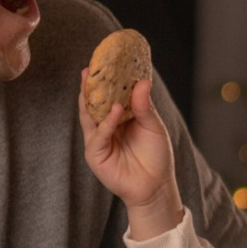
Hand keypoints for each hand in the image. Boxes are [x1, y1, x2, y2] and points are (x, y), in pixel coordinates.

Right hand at [81, 74, 180, 236]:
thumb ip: (145, 106)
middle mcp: (105, 126)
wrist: (156, 185)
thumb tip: (142, 82)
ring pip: (89, 115)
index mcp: (119, 117)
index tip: (105, 62)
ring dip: (91, 99)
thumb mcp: (153, 126)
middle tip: (89, 68)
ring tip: (94, 81)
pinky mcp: (96, 154)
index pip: (108, 95)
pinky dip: (107, 122)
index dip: (105, 80)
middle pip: (93, 103)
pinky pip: (99, 135)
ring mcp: (99, 139)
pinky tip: (115, 111)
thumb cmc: (156, 156)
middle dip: (89, 86)